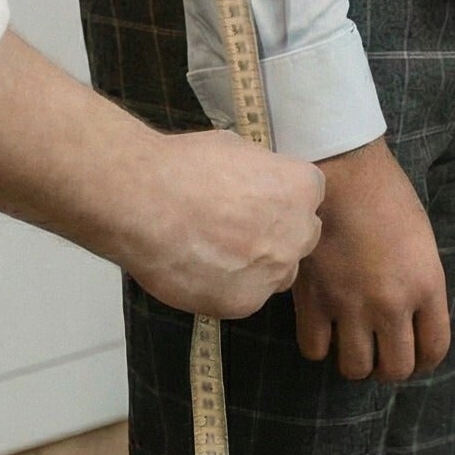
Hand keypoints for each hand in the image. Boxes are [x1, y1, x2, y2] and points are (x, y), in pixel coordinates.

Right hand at [123, 128, 326, 319]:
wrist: (144, 202)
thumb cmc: (186, 165)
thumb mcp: (235, 149)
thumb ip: (261, 173)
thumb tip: (259, 183)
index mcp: (299, 188)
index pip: (310, 194)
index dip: (283, 194)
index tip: (259, 194)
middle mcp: (296, 234)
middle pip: (300, 236)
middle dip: (278, 230)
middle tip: (237, 222)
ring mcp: (272, 273)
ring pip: (276, 272)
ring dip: (258, 263)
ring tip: (214, 248)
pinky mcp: (243, 304)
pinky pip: (247, 295)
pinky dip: (228, 285)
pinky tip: (199, 266)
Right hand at [291, 137, 447, 382]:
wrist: (338, 166)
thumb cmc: (383, 191)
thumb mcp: (420, 238)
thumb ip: (421, 282)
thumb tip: (413, 317)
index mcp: (426, 285)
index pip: (434, 350)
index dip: (424, 361)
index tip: (412, 356)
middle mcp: (392, 303)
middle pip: (395, 369)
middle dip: (388, 366)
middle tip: (378, 350)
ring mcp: (350, 304)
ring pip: (355, 368)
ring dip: (354, 360)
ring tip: (348, 341)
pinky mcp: (313, 298)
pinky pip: (315, 349)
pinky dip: (318, 344)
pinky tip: (320, 325)